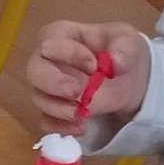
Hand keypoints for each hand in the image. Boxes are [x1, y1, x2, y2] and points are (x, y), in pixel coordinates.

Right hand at [27, 22, 149, 131]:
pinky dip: (62, 127)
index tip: (94, 64)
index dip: (68, 54)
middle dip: (53, 83)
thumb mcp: (129, 42)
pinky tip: (82, 127)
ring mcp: (47, 88)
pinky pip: (46, 122)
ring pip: (39, 99)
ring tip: (85, 113)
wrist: (129, 79)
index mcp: (61, 37)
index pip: (50, 42)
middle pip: (34, 71)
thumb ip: (124, 48)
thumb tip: (115, 62)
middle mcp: (46, 61)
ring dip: (61, 108)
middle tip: (77, 91)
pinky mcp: (52, 111)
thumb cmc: (120, 51)